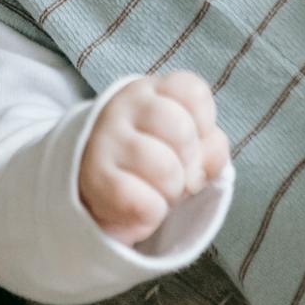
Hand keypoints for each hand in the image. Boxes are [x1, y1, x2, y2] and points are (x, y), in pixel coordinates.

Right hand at [78, 73, 230, 244]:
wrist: (98, 182)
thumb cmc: (153, 156)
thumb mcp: (186, 143)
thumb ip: (209, 147)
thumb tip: (205, 168)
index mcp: (151, 91)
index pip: (194, 93)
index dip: (205, 124)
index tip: (192, 140)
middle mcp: (125, 106)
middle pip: (183, 131)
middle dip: (191, 163)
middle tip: (177, 171)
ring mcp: (107, 139)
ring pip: (166, 170)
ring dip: (172, 191)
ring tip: (159, 189)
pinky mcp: (95, 177)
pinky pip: (144, 203)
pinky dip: (153, 213)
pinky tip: (142, 205)